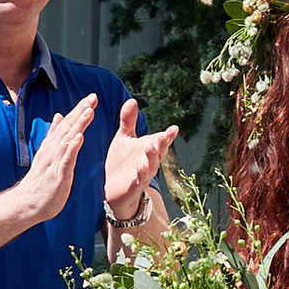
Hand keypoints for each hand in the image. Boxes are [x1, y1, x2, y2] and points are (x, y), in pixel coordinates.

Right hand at [10, 94, 98, 229]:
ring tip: (88, 111)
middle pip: (68, 127)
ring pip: (67, 140)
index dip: (79, 109)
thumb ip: (54, 134)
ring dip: (78, 125)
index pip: (67, 124)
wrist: (27, 203)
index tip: (91, 96)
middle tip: (93, 97)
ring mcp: (54, 162)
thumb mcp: (47, 153)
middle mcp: (52, 150)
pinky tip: (79, 138)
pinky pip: (65, 160)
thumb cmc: (40, 180)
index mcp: (52, 145)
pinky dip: (72, 148)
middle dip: (80, 111)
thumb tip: (59, 115)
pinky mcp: (57, 175)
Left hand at [103, 96, 178, 226]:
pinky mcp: (132, 186)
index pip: (162, 141)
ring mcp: (143, 175)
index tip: (174, 128)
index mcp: (150, 149)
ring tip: (149, 148)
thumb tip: (132, 100)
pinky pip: (137, 182)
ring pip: (150, 167)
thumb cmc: (122, 161)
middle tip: (162, 136)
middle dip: (161, 145)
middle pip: (158, 153)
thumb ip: (128, 121)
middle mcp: (150, 162)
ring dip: (151, 158)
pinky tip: (137, 172)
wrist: (114, 188)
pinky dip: (138, 178)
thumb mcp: (124, 138)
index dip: (169, 136)